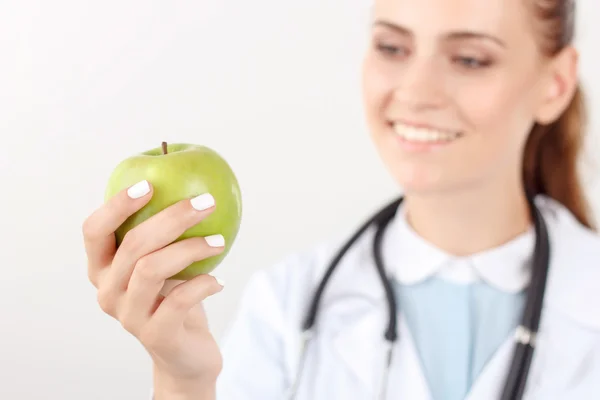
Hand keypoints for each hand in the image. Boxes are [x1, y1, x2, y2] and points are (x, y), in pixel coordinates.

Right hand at [83, 180, 225, 385]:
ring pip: (152, 269)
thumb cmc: (175, 298)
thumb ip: (166, 235)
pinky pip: (178, 300)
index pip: (94, 231)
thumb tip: (194, 187)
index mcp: (102, 269)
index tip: (149, 184)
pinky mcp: (154, 336)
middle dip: (173, 217)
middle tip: (206, 202)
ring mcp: (128, 316)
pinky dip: (203, 283)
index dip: (117, 205)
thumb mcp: (167, 263)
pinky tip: (219, 280)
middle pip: (132, 244)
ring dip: (191, 248)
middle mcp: (107, 292)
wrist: (186, 354)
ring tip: (220, 241)